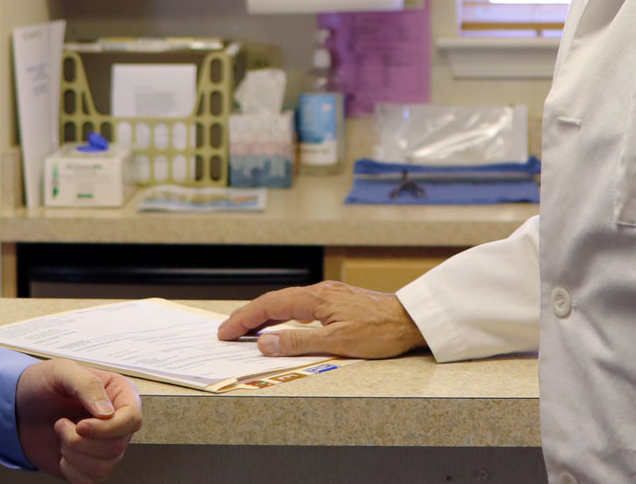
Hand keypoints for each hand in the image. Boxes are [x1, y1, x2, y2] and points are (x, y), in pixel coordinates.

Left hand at [15, 358, 142, 482]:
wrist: (18, 408)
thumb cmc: (41, 385)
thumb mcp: (61, 372)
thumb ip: (87, 385)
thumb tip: (107, 413)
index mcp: (118, 394)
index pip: (132, 419)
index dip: (108, 428)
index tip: (81, 425)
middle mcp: (116, 421)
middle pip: (117, 446)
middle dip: (81, 441)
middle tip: (62, 423)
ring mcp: (105, 445)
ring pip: (105, 466)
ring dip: (73, 453)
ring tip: (61, 434)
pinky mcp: (91, 465)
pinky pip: (91, 480)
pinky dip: (70, 469)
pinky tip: (62, 451)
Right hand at [216, 280, 426, 357]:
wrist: (410, 320)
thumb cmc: (380, 332)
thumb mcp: (337, 342)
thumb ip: (298, 342)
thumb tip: (264, 343)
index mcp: (315, 299)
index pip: (269, 306)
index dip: (244, 319)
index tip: (224, 332)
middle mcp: (319, 292)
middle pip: (274, 301)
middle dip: (248, 316)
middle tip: (226, 332)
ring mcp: (328, 296)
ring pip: (286, 303)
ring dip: (264, 315)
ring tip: (246, 331)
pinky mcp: (337, 302)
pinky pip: (299, 306)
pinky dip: (281, 315)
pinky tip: (281, 326)